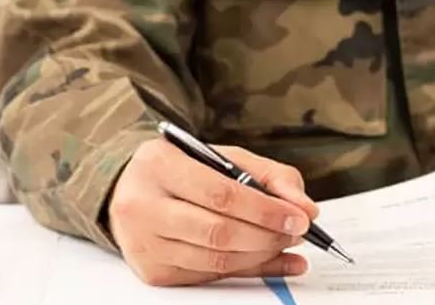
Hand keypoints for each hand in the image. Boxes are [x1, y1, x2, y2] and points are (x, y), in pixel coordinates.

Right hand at [108, 139, 318, 285]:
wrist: (130, 190)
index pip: (222, 194)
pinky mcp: (153, 271)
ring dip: (261, 256)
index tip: (299, 217)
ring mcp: (144, 243)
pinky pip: (209, 276)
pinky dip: (247, 271)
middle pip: (218, 232)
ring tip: (285, 243)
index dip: (266, 210)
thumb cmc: (182, 170)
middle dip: (268, 235)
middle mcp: (143, 205)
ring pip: (215, 260)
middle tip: (297, 232)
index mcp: (159, 165)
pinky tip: (271, 261)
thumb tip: (303, 206)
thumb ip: (269, 175)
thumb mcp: (223, 157)